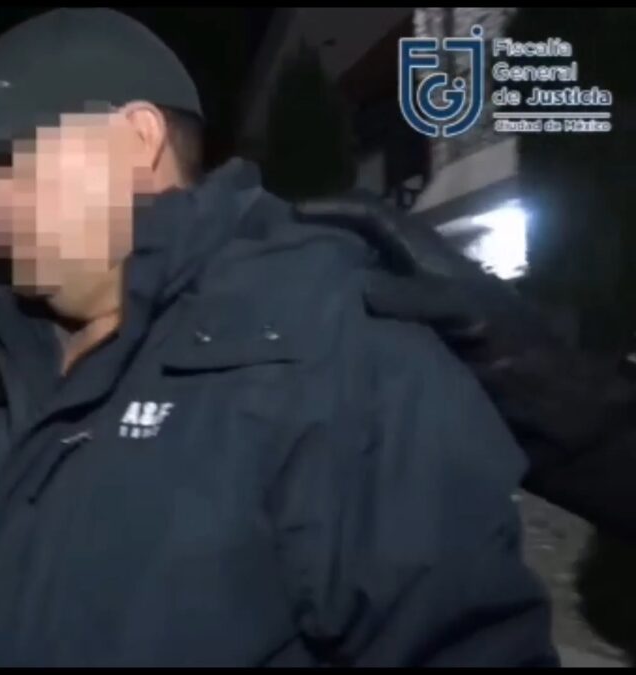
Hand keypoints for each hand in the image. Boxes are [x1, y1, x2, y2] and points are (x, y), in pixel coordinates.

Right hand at [293, 194, 563, 360]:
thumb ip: (418, 298)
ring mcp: (401, 317)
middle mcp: (408, 281)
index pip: (374, 217)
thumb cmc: (514, 351)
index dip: (334, 209)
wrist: (544, 409)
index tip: (288, 215)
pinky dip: (326, 331)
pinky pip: (351, 333)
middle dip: (315, 245)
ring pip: (348, 290)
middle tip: (268, 256)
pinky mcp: (395, 354)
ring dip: (316, 289)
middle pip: (354, 249)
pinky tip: (302, 343)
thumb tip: (354, 289)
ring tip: (273, 298)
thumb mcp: (470, 314)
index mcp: (426, 259)